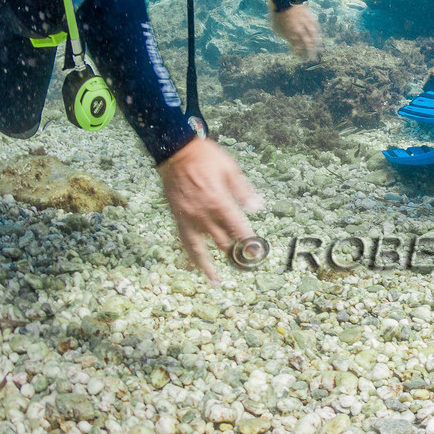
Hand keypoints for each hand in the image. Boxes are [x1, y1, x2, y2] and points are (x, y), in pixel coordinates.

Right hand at [156, 138, 263, 282]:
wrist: (176, 152)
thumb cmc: (206, 158)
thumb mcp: (230, 169)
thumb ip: (243, 190)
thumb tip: (257, 207)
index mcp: (219, 202)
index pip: (238, 229)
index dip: (249, 244)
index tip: (257, 256)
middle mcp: (204, 214)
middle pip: (222, 242)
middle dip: (235, 257)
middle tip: (245, 268)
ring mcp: (189, 218)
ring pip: (200, 248)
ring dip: (209, 265)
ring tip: (216, 281)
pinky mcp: (178, 217)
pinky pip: (184, 241)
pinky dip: (191, 255)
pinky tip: (195, 265)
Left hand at [271, 2, 319, 57]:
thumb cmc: (277, 15)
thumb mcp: (276, 28)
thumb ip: (284, 36)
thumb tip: (289, 40)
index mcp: (290, 34)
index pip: (297, 47)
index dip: (301, 54)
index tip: (303, 59)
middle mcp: (299, 30)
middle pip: (307, 43)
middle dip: (310, 52)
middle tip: (312, 58)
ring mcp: (305, 23)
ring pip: (313, 36)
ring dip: (317, 44)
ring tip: (319, 50)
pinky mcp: (309, 17)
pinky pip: (315, 27)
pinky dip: (317, 33)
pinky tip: (319, 36)